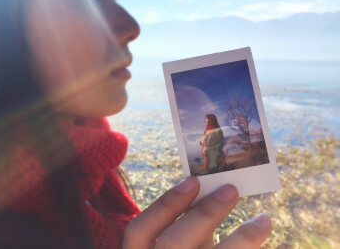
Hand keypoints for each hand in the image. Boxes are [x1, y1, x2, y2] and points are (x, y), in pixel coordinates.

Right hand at [123, 177, 271, 248]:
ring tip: (264, 220)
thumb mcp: (173, 243)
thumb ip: (184, 222)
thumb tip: (210, 188)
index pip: (140, 229)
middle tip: (232, 190)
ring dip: (241, 240)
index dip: (166, 203)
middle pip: (175, 243)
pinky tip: (283, 246)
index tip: (194, 180)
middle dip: (204, 214)